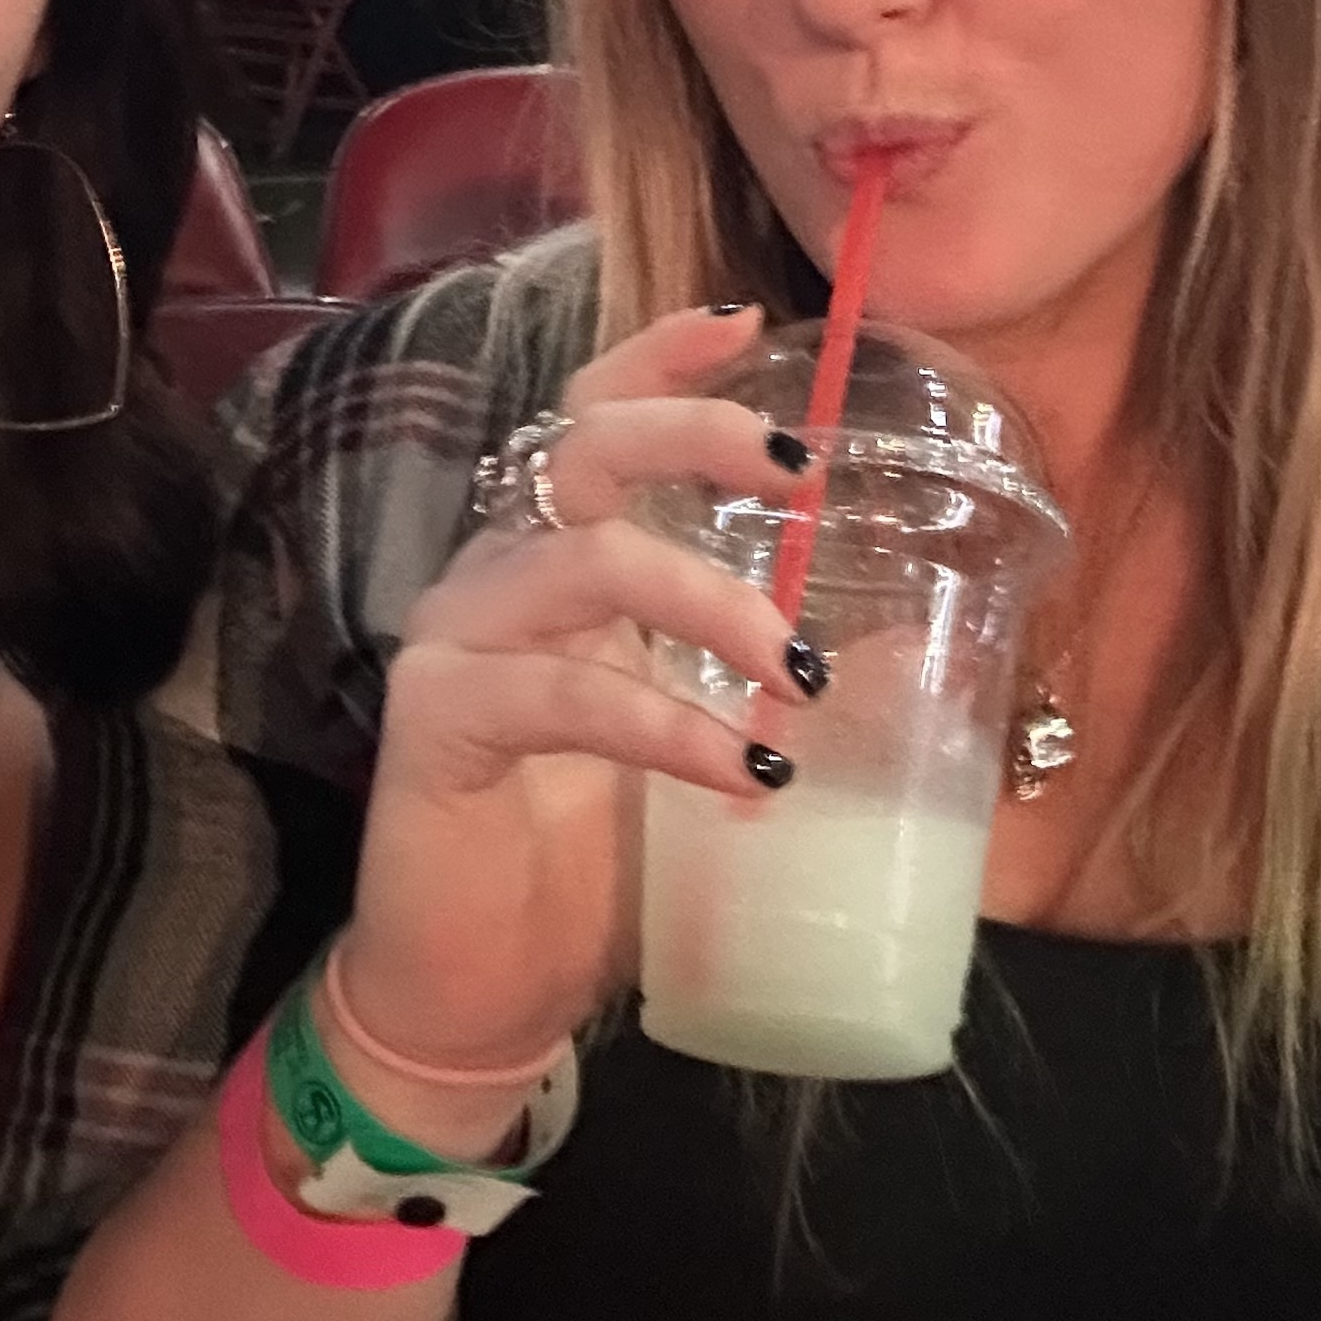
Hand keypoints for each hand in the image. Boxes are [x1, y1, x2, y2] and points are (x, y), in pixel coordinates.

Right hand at [332, 307, 798, 1093]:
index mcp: (557, 559)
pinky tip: (739, 772)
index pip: (595, 418)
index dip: (660, 359)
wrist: (477, 996)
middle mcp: (500, 575)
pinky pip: (563, 692)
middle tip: (804, 469)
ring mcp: (458, 639)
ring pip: (588, 559)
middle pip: (582, 445)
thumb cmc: (588, 867)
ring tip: (795, 672)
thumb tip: (883, 643)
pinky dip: (665, 723)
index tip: (749, 323)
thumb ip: (755, 686)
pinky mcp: (437, 722)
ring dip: (711, 599)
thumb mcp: (697, 750)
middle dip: (697, 434)